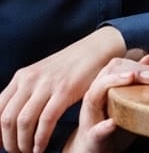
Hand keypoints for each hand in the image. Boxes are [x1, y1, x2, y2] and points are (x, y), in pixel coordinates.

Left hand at [0, 27, 126, 152]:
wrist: (97, 49)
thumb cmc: (70, 67)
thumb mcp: (42, 76)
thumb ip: (27, 94)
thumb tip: (12, 121)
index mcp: (21, 77)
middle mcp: (30, 80)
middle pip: (7, 119)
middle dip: (8, 142)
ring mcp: (47, 84)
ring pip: (23, 122)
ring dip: (22, 144)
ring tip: (29, 152)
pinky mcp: (65, 91)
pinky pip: (46, 121)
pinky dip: (40, 139)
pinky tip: (41, 147)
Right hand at [65, 55, 148, 152]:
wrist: (92, 149)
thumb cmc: (113, 122)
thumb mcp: (129, 99)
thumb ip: (138, 79)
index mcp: (105, 87)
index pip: (119, 66)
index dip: (140, 65)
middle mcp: (95, 97)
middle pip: (108, 74)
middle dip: (132, 70)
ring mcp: (90, 116)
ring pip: (96, 93)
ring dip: (115, 83)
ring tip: (131, 78)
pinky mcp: (91, 136)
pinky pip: (95, 130)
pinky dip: (104, 126)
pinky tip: (112, 123)